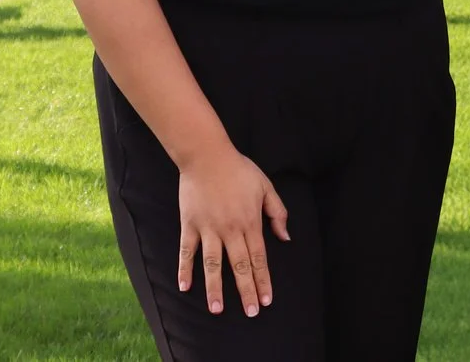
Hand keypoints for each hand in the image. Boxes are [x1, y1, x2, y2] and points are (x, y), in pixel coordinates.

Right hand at [176, 142, 288, 316]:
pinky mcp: (190, 225)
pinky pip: (187, 251)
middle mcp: (230, 230)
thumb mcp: (265, 186)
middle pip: (240, 266)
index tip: (266, 300)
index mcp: (250, 222)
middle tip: (250, 312)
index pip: (259, 258)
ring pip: (213, 264)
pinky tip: (184, 287)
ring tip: (217, 309)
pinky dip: (184, 269)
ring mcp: (208, 229)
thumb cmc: (239, 170)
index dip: (263, 280)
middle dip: (246, 291)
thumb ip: (277, 212)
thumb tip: (285, 237)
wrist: (207, 155)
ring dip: (215, 288)